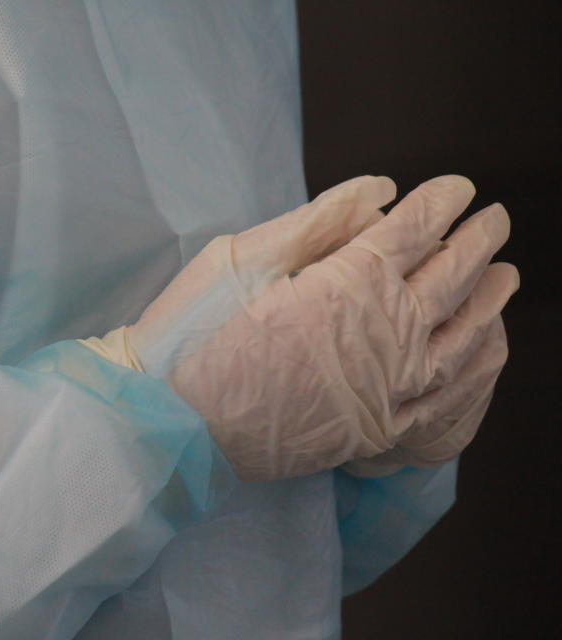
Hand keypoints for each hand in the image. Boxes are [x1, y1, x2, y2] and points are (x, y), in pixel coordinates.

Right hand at [84, 176, 518, 480]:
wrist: (179, 424)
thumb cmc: (197, 333)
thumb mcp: (243, 258)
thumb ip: (318, 222)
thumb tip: (381, 191)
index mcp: (349, 282)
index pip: (417, 228)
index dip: (442, 201)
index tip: (456, 188)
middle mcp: (385, 332)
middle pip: (453, 275)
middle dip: (478, 240)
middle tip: (493, 219)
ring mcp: (391, 387)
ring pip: (465, 335)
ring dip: (491, 299)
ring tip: (503, 276)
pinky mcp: (381, 427)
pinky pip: (452, 394)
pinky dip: (478, 364)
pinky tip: (487, 347)